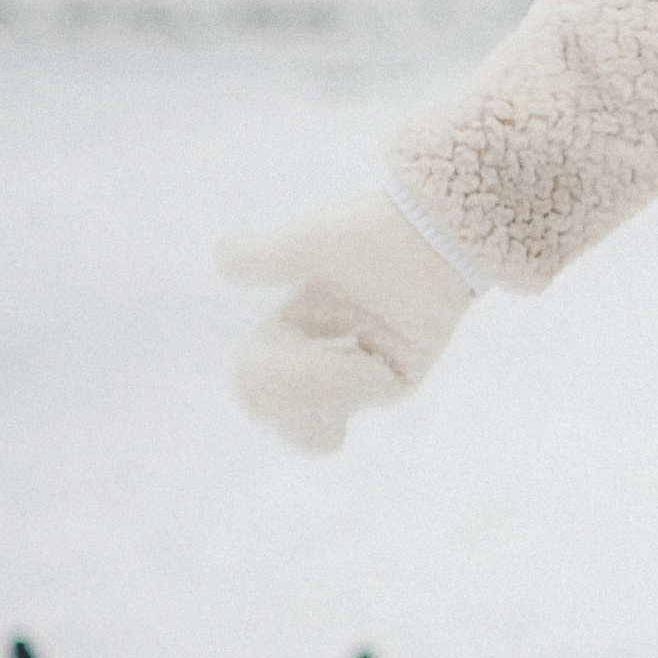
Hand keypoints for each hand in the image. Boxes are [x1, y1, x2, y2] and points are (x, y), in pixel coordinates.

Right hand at [219, 190, 477, 453]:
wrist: (435, 231)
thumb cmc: (373, 231)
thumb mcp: (309, 243)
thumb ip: (264, 258)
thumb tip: (221, 256)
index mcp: (291, 328)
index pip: (252, 385)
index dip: (263, 380)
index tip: (286, 342)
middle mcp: (321, 355)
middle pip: (278, 414)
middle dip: (295, 388)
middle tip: (330, 353)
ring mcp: (360, 374)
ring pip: (318, 426)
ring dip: (327, 392)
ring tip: (358, 361)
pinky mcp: (398, 380)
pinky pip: (366, 408)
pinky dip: (362, 388)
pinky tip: (378, 362)